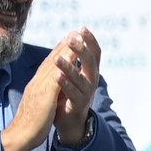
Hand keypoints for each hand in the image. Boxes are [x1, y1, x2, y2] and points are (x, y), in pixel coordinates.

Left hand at [51, 29, 102, 145]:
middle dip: (81, 50)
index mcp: (90, 72)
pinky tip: (56, 76)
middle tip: (72, 40)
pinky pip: (72, 93)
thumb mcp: (73, 73)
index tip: (82, 28)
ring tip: (57, 58)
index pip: (94, 53)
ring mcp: (86, 93)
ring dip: (69, 67)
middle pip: (90, 63)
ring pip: (80, 78)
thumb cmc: (69, 94)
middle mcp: (91, 81)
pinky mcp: (78, 104)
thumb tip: (72, 35)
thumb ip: (72, 57)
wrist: (70, 121)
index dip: (90, 41)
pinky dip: (64, 84)